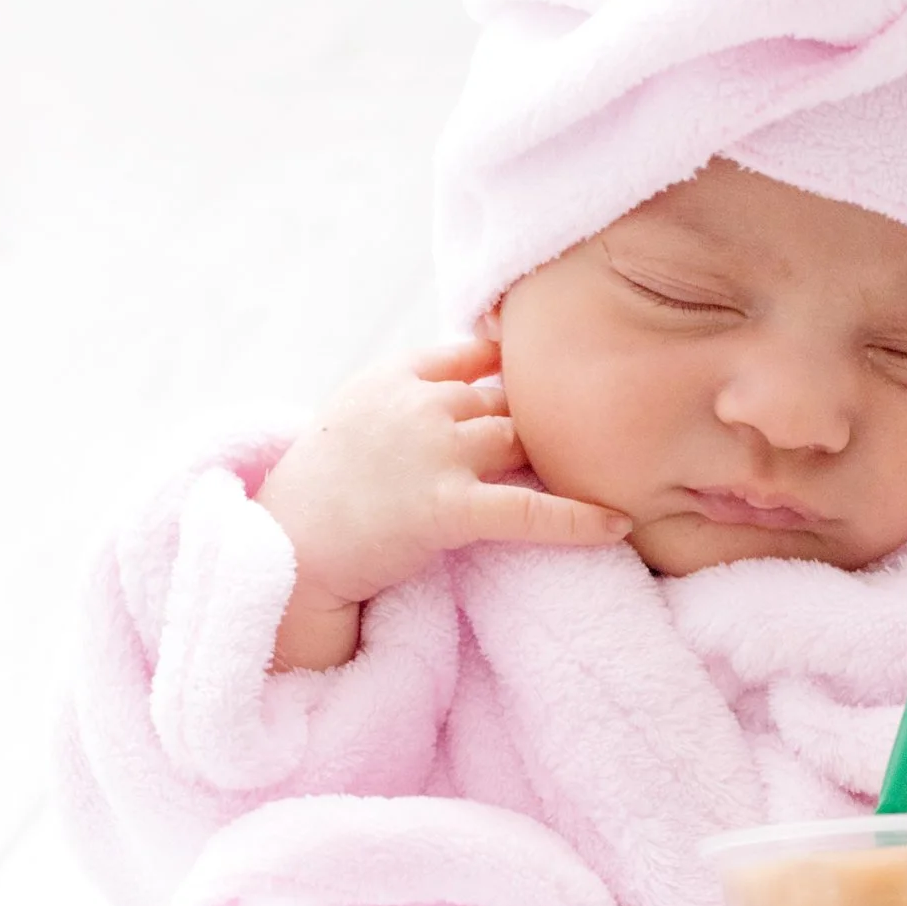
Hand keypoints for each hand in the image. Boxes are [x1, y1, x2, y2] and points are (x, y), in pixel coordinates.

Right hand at [257, 329, 631, 669]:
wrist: (288, 549)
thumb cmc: (325, 489)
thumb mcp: (359, 413)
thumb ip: (413, 389)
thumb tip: (475, 370)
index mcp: (396, 375)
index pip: (477, 355)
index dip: (511, 376)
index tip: (543, 388)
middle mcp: (418, 403)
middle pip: (508, 399)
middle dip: (537, 425)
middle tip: (578, 445)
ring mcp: (434, 452)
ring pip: (522, 440)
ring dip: (555, 460)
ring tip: (603, 475)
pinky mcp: (446, 508)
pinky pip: (530, 508)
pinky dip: (579, 518)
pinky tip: (618, 524)